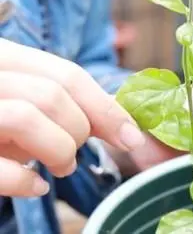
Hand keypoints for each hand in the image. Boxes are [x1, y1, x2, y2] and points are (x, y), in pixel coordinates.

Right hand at [0, 39, 144, 196]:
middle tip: (76, 153)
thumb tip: (120, 124)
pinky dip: (25, 181)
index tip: (131, 137)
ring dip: (59, 150)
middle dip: (80, 131)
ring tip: (61, 166)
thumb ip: (60, 101)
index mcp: (3, 55)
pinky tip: (36, 185)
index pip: (68, 74)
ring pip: (26, 117)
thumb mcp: (21, 95)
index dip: (106, 108)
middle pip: (52, 95)